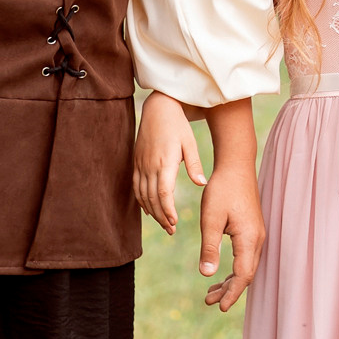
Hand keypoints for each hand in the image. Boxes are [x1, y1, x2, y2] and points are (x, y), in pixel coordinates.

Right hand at [133, 91, 205, 235]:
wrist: (157, 109)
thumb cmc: (178, 125)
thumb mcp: (190, 142)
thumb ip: (195, 164)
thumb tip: (201, 183)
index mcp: (165, 162)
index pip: (163, 193)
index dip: (167, 211)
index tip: (174, 222)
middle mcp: (150, 166)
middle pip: (152, 199)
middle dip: (161, 217)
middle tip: (171, 230)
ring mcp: (141, 165)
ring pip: (142, 195)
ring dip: (152, 212)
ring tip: (163, 224)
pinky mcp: (136, 163)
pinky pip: (136, 187)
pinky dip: (141, 200)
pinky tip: (149, 209)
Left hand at [199, 158, 262, 311]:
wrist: (236, 167)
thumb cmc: (222, 190)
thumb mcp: (210, 219)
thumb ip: (210, 247)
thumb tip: (207, 274)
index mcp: (249, 238)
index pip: (243, 275)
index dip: (232, 293)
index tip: (219, 307)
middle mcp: (257, 239)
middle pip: (246, 274)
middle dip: (229, 291)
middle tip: (209, 302)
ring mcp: (256, 235)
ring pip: (246, 267)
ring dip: (230, 281)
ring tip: (210, 293)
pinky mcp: (252, 230)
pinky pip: (246, 257)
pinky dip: (234, 269)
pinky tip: (219, 273)